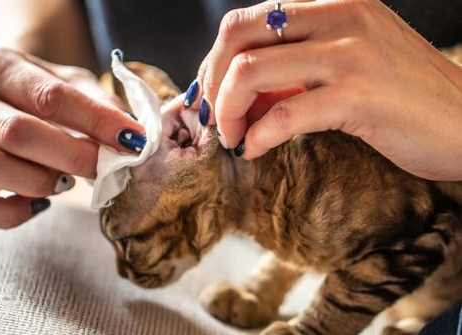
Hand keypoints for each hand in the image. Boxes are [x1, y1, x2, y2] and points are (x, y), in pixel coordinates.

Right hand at [0, 47, 143, 227]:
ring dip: (39, 181)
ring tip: (65, 180)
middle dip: (74, 156)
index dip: (97, 122)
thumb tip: (134, 137)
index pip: (50, 96)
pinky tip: (39, 203)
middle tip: (106, 167)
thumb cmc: (37, 92)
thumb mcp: (69, 82)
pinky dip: (12, 213)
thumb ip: (99, 104)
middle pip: (18, 132)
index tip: (134, 141)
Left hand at [193, 0, 461, 179]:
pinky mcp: (358, 95)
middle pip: (236, 37)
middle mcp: (339, 16)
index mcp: (333, 4)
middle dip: (211, 83)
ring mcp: (348, 53)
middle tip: (215, 117)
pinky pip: (282, 116)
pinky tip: (255, 150)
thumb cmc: (405, 97)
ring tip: (233, 137)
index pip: (245, 21)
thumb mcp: (349, 62)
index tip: (212, 95)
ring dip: (227, 111)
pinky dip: (256, 137)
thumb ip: (299, 64)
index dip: (215, 61)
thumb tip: (241, 89)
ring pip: (249, 72)